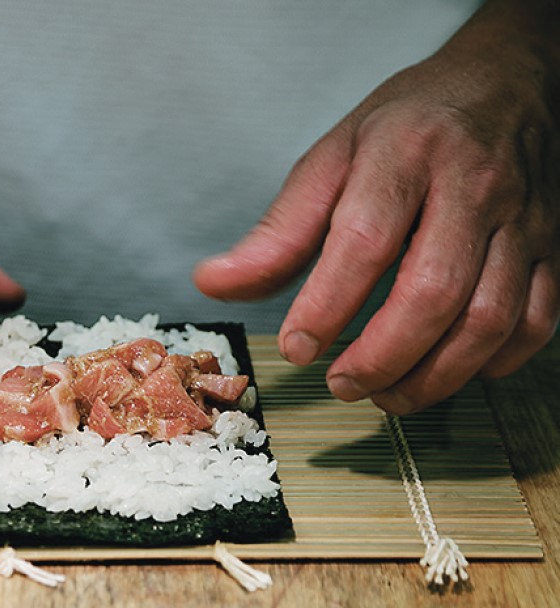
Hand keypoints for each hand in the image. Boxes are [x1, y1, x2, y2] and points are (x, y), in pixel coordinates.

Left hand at [193, 0, 558, 413]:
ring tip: (384, 395)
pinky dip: (492, 363)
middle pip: (434, 290)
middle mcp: (473, 185)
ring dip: (434, 375)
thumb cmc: (406, 128)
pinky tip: (449, 372)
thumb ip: (277, 231)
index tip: (296, 348)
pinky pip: (537, 322)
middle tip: (341, 385)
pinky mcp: (554, 248)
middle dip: (382, 355)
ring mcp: (523, 220)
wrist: (506, 82)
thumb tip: (212, 284)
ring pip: (490, 317)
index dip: (328, 304)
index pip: (365, 239)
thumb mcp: (330, 159)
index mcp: (405, 154)